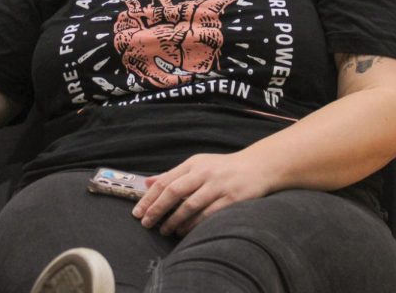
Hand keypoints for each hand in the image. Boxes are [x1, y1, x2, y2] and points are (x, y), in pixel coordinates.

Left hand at [131, 153, 270, 236]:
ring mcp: (218, 186)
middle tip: (146, 223)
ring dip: (174, 221)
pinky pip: (207, 215)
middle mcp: (204, 173)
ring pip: (189, 206)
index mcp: (193, 164)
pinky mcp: (231, 199)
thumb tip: (146, 182)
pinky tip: (184, 232)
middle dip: (157, 210)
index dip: (149, 198)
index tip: (138, 212)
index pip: (165, 181)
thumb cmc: (223, 168)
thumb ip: (173, 174)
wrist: (257, 167)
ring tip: (164, 231)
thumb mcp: (197, 165)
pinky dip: (193, 225)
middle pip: (174, 192)